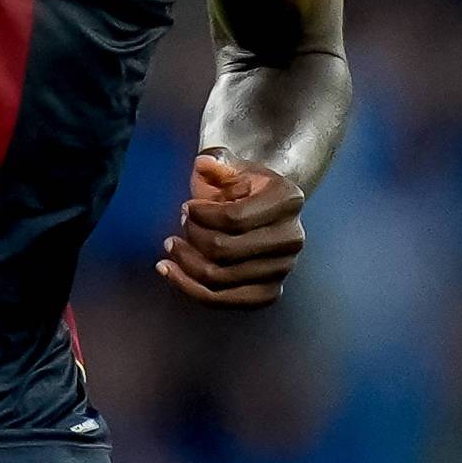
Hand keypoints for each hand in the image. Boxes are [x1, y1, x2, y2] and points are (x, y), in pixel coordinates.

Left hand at [155, 146, 306, 308]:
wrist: (267, 208)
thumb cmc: (247, 185)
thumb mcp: (233, 166)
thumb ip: (217, 161)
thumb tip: (205, 164)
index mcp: (287, 200)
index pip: (234, 218)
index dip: (202, 215)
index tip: (186, 208)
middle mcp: (291, 238)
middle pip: (226, 251)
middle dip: (192, 237)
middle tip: (180, 224)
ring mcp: (282, 269)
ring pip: (220, 279)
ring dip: (186, 263)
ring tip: (170, 246)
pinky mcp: (269, 292)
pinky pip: (224, 300)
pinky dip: (190, 288)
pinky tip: (170, 271)